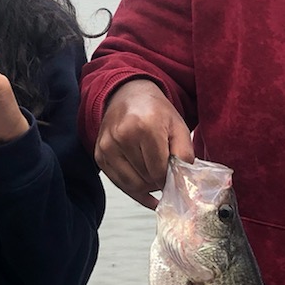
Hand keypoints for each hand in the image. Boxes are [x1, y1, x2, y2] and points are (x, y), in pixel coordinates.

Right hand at [93, 79, 194, 208]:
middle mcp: (122, 136)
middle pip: (145, 179)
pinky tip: (143, 185)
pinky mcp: (99, 155)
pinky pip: (117, 182)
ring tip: (153, 176)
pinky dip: (132, 188)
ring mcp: (108, 146)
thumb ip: (184, 154)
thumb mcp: (179, 127)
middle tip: (164, 173)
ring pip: (131, 184)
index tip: (173, 175)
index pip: (159, 171)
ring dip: (145, 187)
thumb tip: (181, 181)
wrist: (128, 95)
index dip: (169, 179)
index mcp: (145, 127)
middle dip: (158, 182)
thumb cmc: (155, 111)